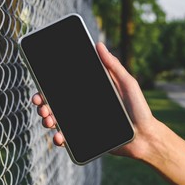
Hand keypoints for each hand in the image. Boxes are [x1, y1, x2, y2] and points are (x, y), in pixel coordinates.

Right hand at [32, 42, 159, 160]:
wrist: (144, 137)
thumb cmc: (138, 108)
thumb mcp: (127, 83)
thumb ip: (113, 66)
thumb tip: (99, 44)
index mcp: (89, 92)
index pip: (63, 88)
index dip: (48, 88)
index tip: (40, 87)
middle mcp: (81, 107)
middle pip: (55, 104)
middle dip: (43, 104)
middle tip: (41, 105)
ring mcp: (81, 124)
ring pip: (56, 121)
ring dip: (47, 120)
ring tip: (48, 121)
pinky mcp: (84, 140)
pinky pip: (67, 139)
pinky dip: (59, 139)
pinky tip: (59, 138)